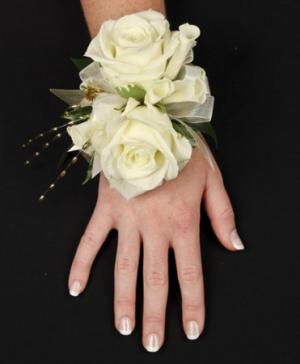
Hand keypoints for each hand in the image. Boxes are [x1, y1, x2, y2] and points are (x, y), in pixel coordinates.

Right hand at [68, 147, 243, 351]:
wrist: (151, 122)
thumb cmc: (183, 149)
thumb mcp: (213, 178)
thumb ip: (223, 215)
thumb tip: (235, 246)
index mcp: (183, 221)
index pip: (190, 273)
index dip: (192, 305)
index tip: (189, 329)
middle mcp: (155, 226)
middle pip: (155, 279)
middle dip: (154, 314)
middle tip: (151, 343)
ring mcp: (127, 218)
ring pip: (124, 267)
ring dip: (123, 300)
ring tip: (123, 327)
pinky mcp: (106, 207)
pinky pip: (91, 239)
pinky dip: (81, 263)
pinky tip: (76, 287)